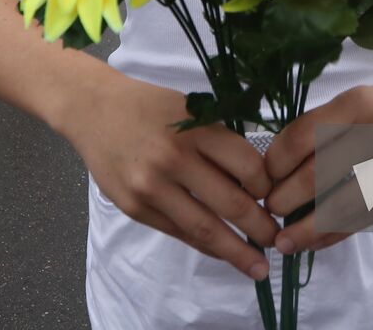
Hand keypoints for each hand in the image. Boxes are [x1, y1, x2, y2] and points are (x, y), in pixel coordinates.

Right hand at [65, 73, 277, 279]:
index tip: (276, 196)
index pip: (247, 166)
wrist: (94, 110)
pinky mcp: (134, 207)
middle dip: (261, 227)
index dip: (267, 187)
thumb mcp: (190, 110)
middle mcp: (174, 158)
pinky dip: (204, 246)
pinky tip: (222, 252)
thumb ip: (219, 143)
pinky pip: (178, 233)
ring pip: (205, 228)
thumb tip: (256, 185)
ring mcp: (151, 187)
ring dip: (236, 251)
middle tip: (278, 240)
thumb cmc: (150, 107)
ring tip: (258, 265)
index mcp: (196, 128)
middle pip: (231, 203)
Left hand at [263, 82, 372, 255]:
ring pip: (343, 206)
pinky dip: (337, 234)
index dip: (276, 162)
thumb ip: (323, 127)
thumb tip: (277, 167)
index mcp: (359, 102)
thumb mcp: (359, 101)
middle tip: (268, 211)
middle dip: (286, 198)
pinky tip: (316, 241)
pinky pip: (367, 219)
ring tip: (285, 239)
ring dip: (307, 228)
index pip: (305, 136)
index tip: (263, 178)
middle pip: (319, 174)